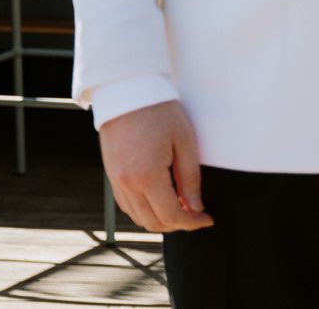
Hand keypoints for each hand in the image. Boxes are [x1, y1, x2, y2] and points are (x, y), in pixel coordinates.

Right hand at [98, 100, 212, 231]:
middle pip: (153, 222)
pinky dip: (145, 210)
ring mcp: (116, 182)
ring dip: (161, 220)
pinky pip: (127, 205)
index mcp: (147, 176)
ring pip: (139, 218)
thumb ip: (190, 178)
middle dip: (178, 224)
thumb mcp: (184, 142)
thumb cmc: (160, 113)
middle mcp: (127, 184)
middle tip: (197, 215)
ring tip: (182, 207)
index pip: (171, 215)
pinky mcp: (111, 177)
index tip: (207, 219)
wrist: (128, 93)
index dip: (192, 223)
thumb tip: (196, 207)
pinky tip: (161, 200)